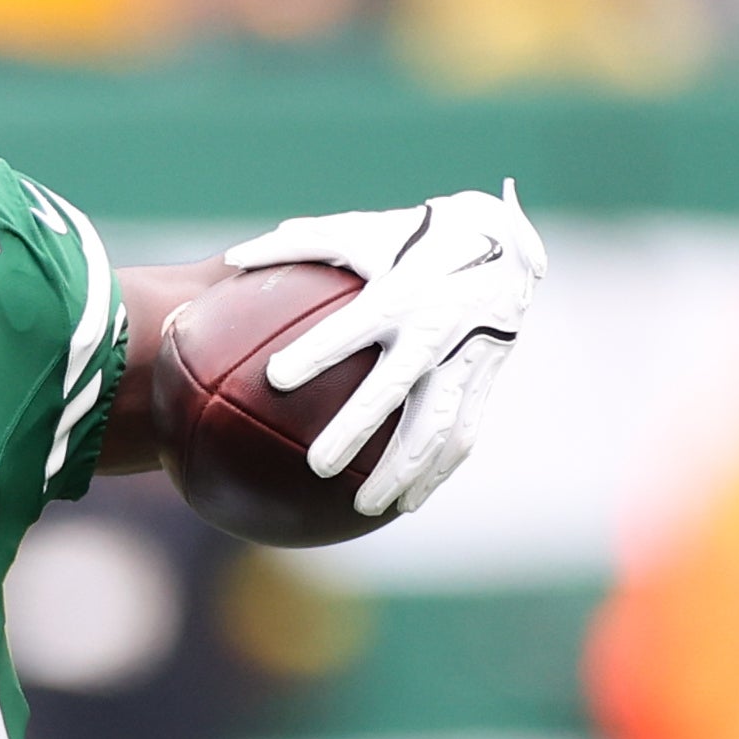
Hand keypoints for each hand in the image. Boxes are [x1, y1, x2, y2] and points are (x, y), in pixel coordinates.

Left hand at [220, 183, 543, 516]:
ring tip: (367, 507)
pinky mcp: (486, 376)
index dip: (317, 350)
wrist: (506, 238)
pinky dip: (439, 469)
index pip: (352, 326)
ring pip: (436, 423)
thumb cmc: (415, 235)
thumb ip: (299, 244)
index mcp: (400, 292)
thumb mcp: (362, 231)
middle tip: (318, 466)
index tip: (275, 377)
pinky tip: (410, 502)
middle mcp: (435, 328)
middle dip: (357, 428)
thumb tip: (233, 256)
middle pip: (394, 387)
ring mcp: (466, 356)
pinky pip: (465, 429)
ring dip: (404, 469)